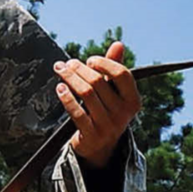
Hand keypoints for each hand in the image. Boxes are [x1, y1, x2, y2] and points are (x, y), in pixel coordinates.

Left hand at [54, 41, 140, 168]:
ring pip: (86, 94)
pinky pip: (77, 112)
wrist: (99, 147)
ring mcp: (107, 126)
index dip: (104, 63)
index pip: (122, 74)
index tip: (90, 60)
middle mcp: (123, 114)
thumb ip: (115, 69)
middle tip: (68, 63)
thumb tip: (118, 44)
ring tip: (60, 70)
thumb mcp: (114, 94)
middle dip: (80, 69)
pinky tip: (60, 88)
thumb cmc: (106, 112)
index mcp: (133, 101)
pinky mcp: (91, 135)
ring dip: (70, 78)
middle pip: (98, 82)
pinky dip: (66, 97)